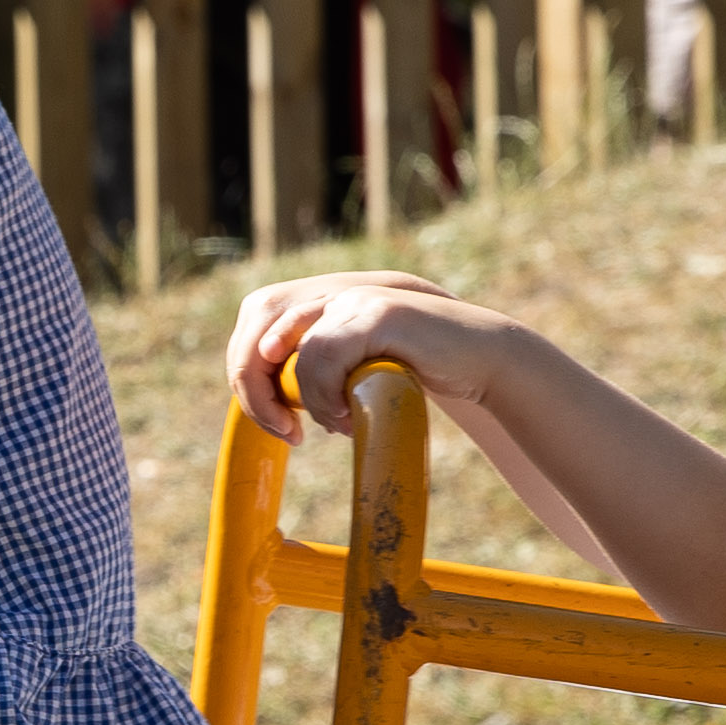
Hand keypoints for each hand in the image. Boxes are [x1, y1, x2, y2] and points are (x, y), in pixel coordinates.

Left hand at [225, 268, 529, 442]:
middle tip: (286, 433)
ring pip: (292, 352)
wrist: (478, 360)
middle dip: (257, 390)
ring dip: (306, 400)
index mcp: (318, 300)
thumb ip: (314, 367)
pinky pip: (324, 354)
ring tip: (335, 423)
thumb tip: (265, 398)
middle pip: (257, 333)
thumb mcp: (352, 369)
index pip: (253, 323)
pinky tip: (348, 414)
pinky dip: (327, 393)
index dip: (247, 373)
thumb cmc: (415, 372)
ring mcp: (354, 297)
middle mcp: (330, 291)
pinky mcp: (378, 313)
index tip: (275, 422)